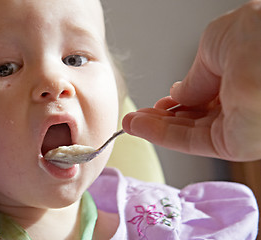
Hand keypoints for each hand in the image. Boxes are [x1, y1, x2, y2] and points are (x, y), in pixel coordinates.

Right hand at [123, 1, 260, 160]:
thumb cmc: (260, 35)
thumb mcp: (214, 44)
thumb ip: (194, 76)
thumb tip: (179, 94)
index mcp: (240, 73)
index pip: (203, 94)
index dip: (176, 99)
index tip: (156, 102)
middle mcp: (241, 101)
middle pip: (192, 116)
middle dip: (161, 117)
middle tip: (135, 117)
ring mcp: (239, 125)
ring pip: (188, 131)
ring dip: (154, 128)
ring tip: (129, 123)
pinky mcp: (234, 144)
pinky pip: (189, 142)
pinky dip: (160, 136)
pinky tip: (138, 127)